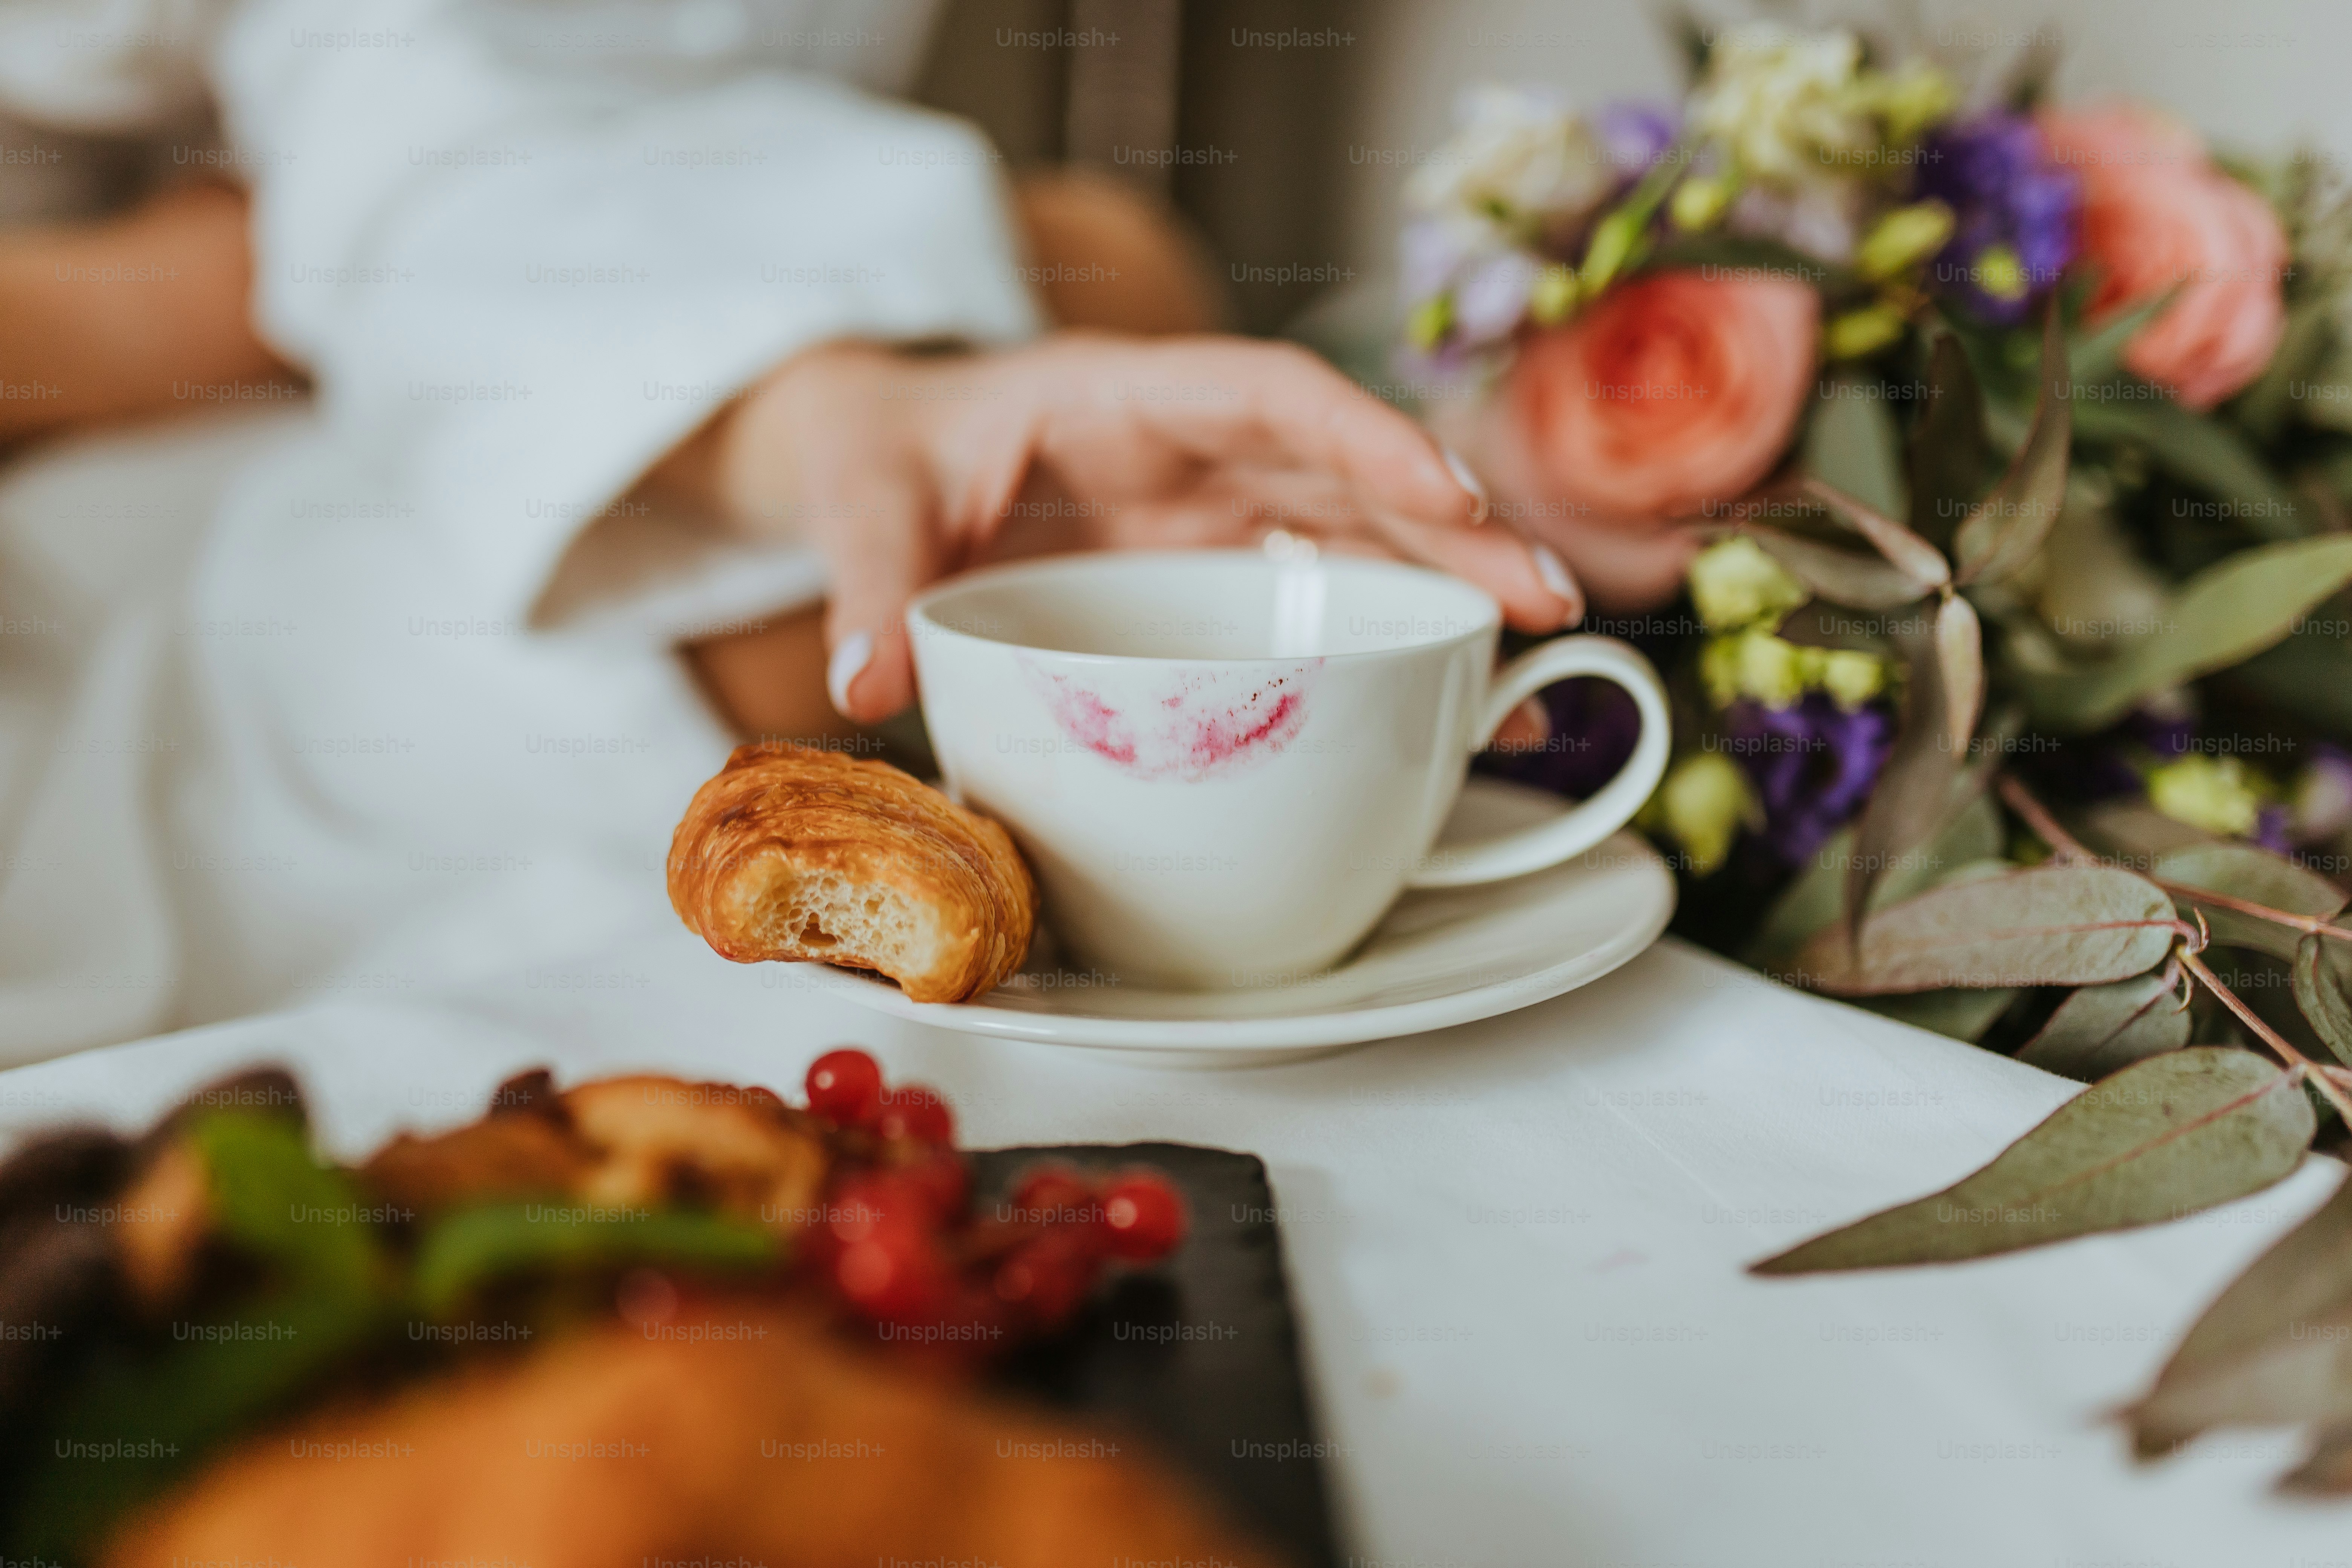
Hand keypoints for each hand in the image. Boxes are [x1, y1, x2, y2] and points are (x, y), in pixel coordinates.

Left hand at [689, 334, 1584, 722]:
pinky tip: (1455, 687)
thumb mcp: (862, 502)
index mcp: (1127, 395)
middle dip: (1454, 523)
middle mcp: (1195, 446)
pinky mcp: (1216, 570)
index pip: (1270, 395)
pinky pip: (1318, 590)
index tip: (1446, 491)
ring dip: (1449, 578)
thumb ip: (868, 583)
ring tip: (1542, 640)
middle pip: (1348, 468)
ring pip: (1357, 531)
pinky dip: (1388, 630)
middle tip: (1547, 595)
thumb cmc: (885, 455)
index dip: (1364, 434)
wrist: (885, 460)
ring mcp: (1216, 510)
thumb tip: (864, 685)